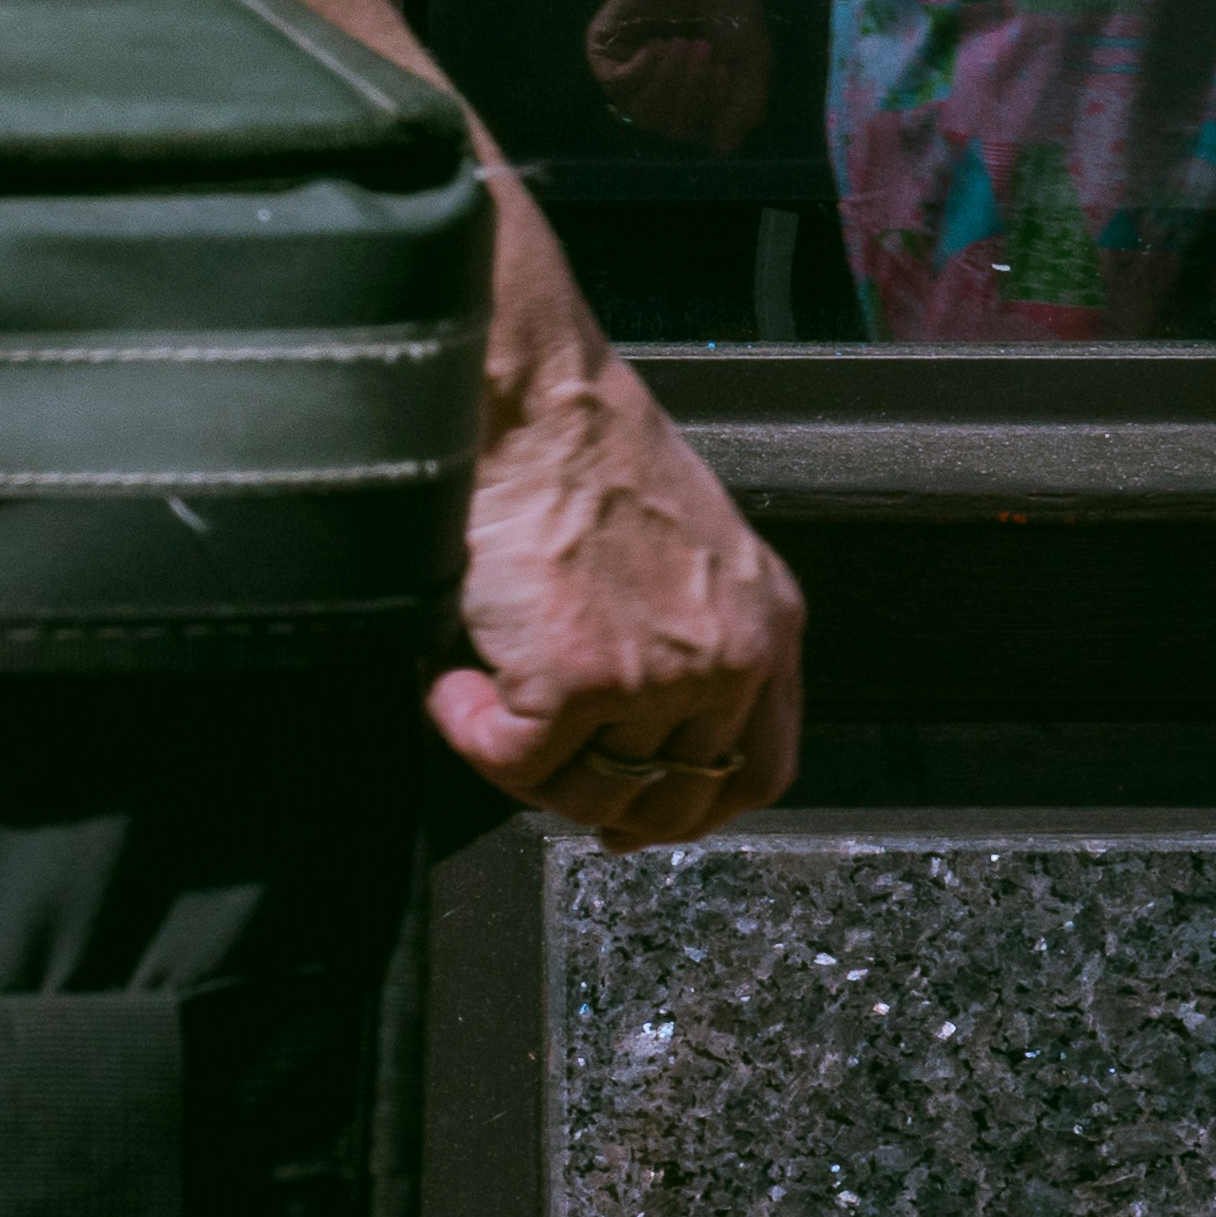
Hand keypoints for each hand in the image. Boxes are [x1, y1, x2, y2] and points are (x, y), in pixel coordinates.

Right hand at [435, 264, 806, 850]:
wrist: (533, 397)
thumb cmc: (582, 444)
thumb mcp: (685, 544)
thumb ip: (683, 625)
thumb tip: (625, 710)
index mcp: (764, 621)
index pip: (758, 769)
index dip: (693, 810)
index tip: (638, 818)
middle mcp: (730, 657)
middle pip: (677, 798)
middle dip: (602, 805)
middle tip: (539, 775)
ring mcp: (660, 675)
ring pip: (590, 790)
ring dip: (523, 765)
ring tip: (479, 701)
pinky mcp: (582, 677)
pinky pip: (514, 759)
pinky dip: (468, 732)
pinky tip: (451, 687)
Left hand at [581, 0, 769, 148]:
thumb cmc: (729, 6)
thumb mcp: (751, 63)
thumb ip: (743, 107)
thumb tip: (721, 149)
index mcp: (693, 97)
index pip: (696, 133)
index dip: (710, 110)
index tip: (725, 70)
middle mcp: (658, 91)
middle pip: (668, 126)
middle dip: (692, 92)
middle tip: (704, 50)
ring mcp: (628, 74)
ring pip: (642, 112)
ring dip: (670, 81)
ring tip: (684, 43)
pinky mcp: (603, 53)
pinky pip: (617, 87)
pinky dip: (643, 70)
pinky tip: (657, 46)